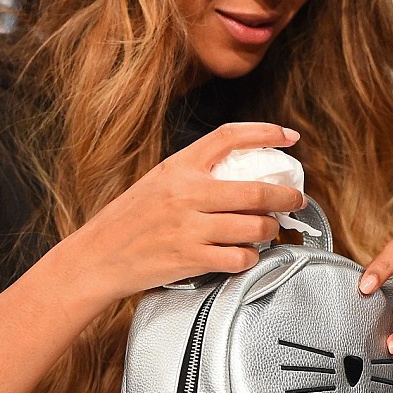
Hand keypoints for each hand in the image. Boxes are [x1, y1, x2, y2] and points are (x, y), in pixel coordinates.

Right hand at [66, 122, 304, 301]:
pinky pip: (240, 258)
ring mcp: (190, 228)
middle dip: (287, 196)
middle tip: (296, 199)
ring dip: (270, 231)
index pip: (229, 137)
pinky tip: (245, 255)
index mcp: (179, 167)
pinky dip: (249, 257)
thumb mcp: (157, 183)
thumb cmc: (128, 221)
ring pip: (255, 227)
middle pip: (256, 190)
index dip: (265, 133)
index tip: (289, 137)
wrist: (97, 257)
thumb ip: (194, 176)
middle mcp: (187, 194)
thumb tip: (239, 175)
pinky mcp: (192, 259)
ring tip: (268, 231)